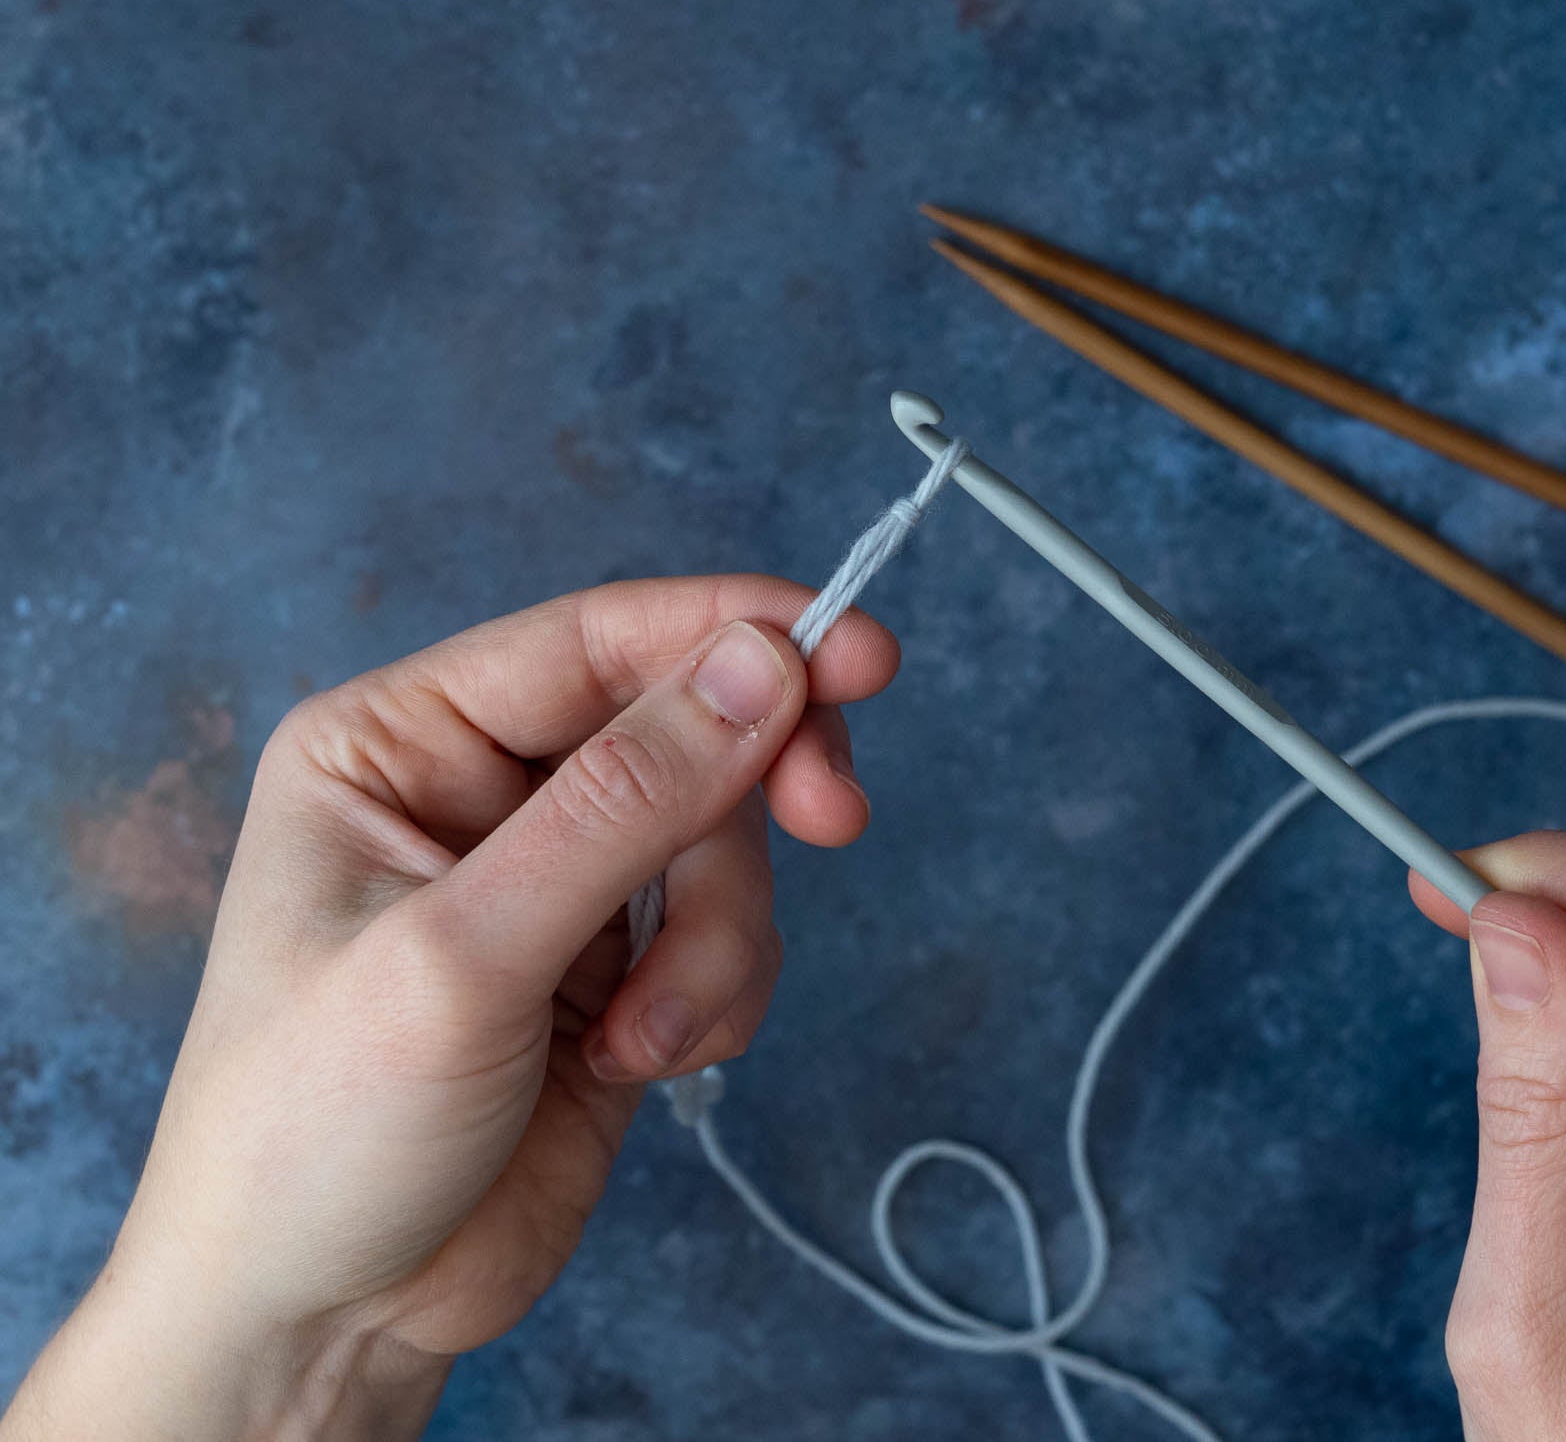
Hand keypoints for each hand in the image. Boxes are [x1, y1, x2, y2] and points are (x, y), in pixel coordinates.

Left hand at [2, 577, 897, 1440]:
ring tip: (644, 1036)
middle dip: (756, 789)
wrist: (321, 1324)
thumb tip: (760, 665)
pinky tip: (641, 1063)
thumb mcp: (464, 955)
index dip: (736, 631)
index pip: (596, 639)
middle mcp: (482, 795)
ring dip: (717, 940)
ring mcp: (556, 886)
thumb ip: (623, 804)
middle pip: (685, 726)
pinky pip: (730, 937)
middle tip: (838, 816)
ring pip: (723, 842)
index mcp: (401, 744)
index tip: (860, 650)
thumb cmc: (315, 1133)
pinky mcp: (614, 972)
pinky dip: (716, 997)